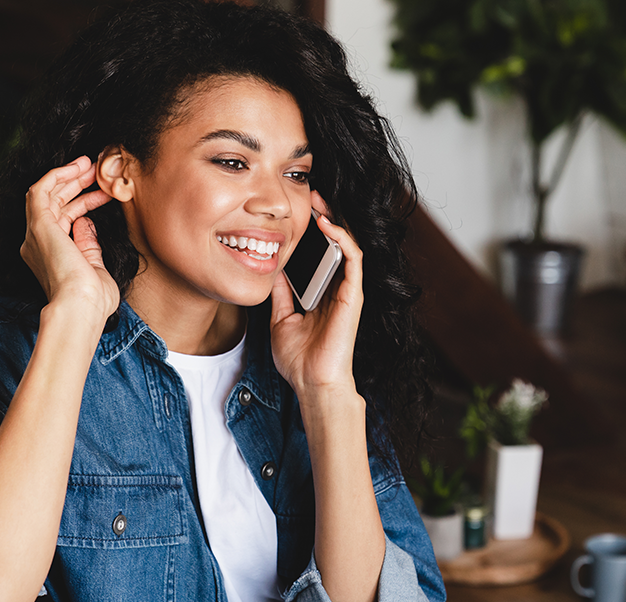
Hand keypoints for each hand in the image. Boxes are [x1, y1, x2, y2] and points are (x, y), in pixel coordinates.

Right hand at [20, 156, 117, 321]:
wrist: (80, 308)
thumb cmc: (92, 301)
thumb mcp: (94, 269)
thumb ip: (89, 246)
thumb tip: (86, 224)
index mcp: (49, 257)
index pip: (63, 221)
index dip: (83, 203)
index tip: (104, 194)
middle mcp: (36, 244)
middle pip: (54, 205)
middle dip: (75, 186)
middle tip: (96, 172)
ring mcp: (35, 234)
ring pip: (46, 194)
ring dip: (67, 177)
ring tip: (89, 164)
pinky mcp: (39, 225)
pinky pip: (41, 190)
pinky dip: (57, 175)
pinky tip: (77, 167)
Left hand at [270, 192, 362, 397]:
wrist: (311, 384)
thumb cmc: (299, 360)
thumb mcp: (281, 319)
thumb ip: (281, 293)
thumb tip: (272, 269)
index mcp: (323, 293)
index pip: (322, 253)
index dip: (314, 230)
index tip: (298, 210)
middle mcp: (338, 288)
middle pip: (337, 244)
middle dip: (326, 216)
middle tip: (311, 194)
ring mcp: (347, 291)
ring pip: (348, 245)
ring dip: (335, 220)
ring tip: (320, 200)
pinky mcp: (353, 295)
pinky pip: (353, 260)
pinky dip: (343, 239)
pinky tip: (328, 225)